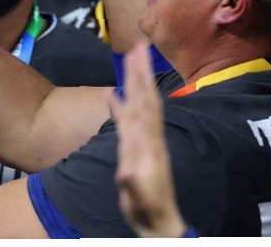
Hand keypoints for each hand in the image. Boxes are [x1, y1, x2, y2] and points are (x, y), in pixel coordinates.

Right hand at [111, 42, 188, 237]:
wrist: (158, 222)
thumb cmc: (149, 210)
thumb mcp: (140, 199)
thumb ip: (133, 184)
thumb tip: (124, 171)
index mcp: (149, 145)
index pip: (144, 107)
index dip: (140, 83)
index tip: (136, 59)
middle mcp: (149, 138)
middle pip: (145, 99)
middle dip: (140, 73)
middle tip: (137, 47)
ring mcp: (143, 142)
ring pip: (138, 106)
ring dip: (134, 83)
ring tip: (129, 61)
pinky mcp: (135, 149)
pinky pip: (127, 121)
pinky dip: (120, 106)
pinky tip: (113, 94)